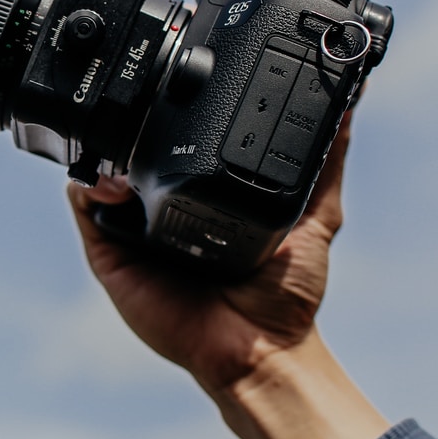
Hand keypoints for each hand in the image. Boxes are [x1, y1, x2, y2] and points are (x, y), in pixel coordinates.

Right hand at [68, 112, 388, 438]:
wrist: (257, 351)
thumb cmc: (286, 295)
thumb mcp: (317, 213)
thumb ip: (326, 162)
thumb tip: (352, 100)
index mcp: (202, 197)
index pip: (176, 145)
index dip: (171, 116)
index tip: (179, 87)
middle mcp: (163, 210)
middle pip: (132, 153)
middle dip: (129, 127)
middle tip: (143, 111)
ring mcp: (132, 232)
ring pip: (102, 172)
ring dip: (106, 151)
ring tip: (127, 149)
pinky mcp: (109, 254)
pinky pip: (85, 208)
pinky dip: (87, 185)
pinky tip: (111, 180)